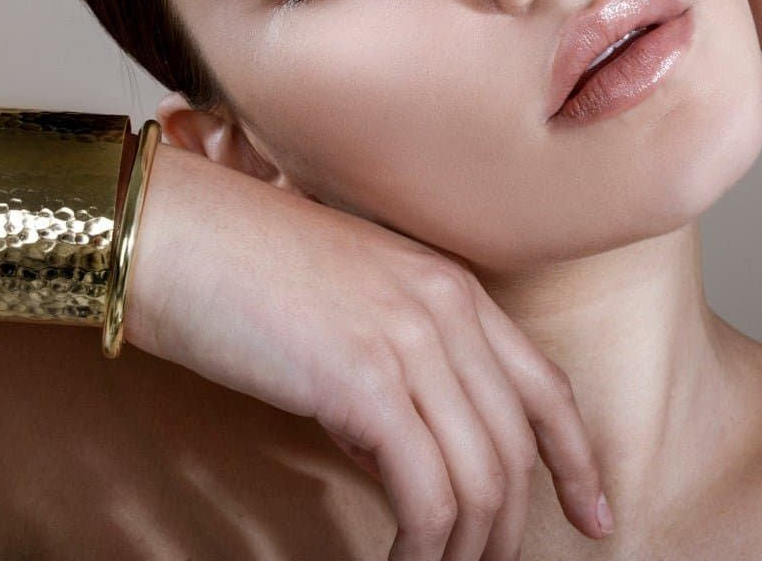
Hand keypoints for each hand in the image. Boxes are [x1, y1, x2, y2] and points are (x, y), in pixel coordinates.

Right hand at [123, 142, 612, 558]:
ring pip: (481, 480)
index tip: (592, 515)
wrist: (169, 232)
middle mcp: (446, 308)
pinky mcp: (365, 382)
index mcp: (449, 286)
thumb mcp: (345, 310)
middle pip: (517, 446)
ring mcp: (411, 341)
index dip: (576, 460)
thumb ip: (393, 367)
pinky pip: (427, 495)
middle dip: (509, 528)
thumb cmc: (235, 270)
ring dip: (466, 550)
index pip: (543, 387)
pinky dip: (423, 549)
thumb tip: (401, 452)